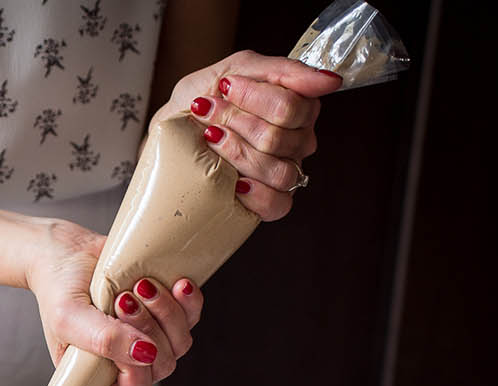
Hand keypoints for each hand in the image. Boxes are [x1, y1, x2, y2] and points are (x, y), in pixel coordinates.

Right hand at [26, 221, 202, 385]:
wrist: (67, 252)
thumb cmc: (59, 291)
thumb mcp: (69, 319)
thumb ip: (103, 340)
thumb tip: (145, 353)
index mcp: (100, 376)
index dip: (138, 372)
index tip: (123, 338)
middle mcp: (128, 362)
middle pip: (163, 365)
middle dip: (148, 330)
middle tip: (122, 300)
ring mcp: (149, 337)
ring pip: (180, 341)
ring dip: (165, 311)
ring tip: (139, 286)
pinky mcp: (163, 312)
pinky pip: (191, 316)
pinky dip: (186, 300)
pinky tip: (176, 284)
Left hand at [158, 51, 343, 220]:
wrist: (167, 139)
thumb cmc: (199, 104)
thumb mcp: (230, 71)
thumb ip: (281, 70)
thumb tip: (330, 80)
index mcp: (296, 106)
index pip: (292, 106)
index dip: (252, 98)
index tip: (224, 89)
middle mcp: (297, 139)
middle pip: (280, 137)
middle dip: (235, 122)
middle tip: (210, 115)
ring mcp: (286, 171)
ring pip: (280, 171)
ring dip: (236, 154)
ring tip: (211, 141)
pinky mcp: (271, 201)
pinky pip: (278, 203)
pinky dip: (254, 193)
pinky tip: (234, 181)